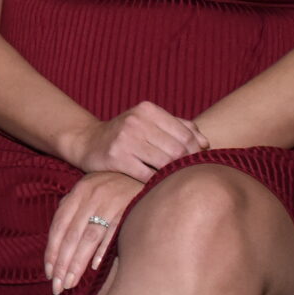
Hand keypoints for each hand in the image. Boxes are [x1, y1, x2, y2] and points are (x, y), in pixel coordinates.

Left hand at [45, 171, 142, 294]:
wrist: (146, 169)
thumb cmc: (114, 185)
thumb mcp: (90, 190)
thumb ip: (73, 209)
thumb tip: (57, 239)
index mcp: (77, 192)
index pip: (59, 226)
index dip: (52, 251)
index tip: (49, 274)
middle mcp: (90, 196)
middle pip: (71, 235)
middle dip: (63, 264)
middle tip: (58, 287)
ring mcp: (109, 201)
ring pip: (88, 237)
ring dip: (78, 262)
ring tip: (72, 282)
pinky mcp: (128, 208)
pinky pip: (112, 232)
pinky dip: (102, 249)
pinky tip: (94, 267)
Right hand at [70, 102, 204, 181]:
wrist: (88, 142)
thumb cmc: (126, 134)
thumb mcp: (149, 123)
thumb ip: (178, 127)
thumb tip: (205, 142)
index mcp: (147, 109)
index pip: (185, 133)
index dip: (196, 152)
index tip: (197, 163)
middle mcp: (136, 121)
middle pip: (177, 149)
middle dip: (186, 165)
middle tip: (187, 175)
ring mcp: (125, 139)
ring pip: (164, 162)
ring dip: (172, 174)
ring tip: (174, 180)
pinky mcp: (116, 158)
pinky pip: (147, 175)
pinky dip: (156, 182)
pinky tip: (157, 185)